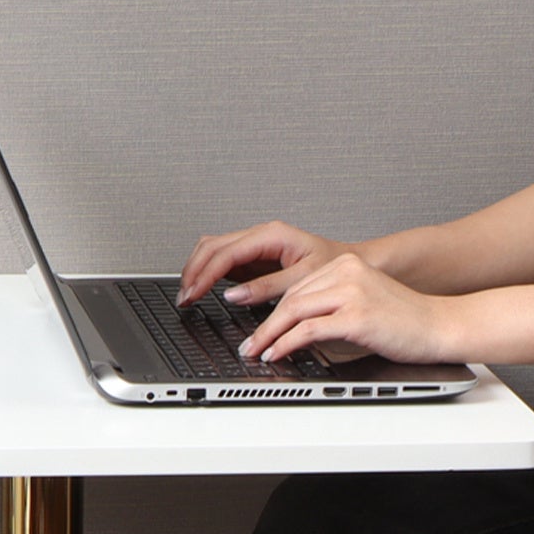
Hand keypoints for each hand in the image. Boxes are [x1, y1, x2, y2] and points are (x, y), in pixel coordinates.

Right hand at [178, 221, 348, 306]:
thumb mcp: (302, 281)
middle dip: (193, 271)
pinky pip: (222, 257)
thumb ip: (266, 288)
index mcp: (271, 236)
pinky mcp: (253, 255)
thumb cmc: (333, 266)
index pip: (226, 253)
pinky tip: (201, 287)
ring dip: (196, 269)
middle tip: (184, 297)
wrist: (350, 262)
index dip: (205, 275)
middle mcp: (260, 235)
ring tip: (187, 293)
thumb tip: (233, 295)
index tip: (192, 294)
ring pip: (212, 248)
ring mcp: (254, 244)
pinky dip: (207, 271)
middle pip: (211, 246)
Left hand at [239, 253, 456, 364]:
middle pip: (290, 298)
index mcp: (347, 265)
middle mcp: (347, 272)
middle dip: (264, 325)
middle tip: (248, 345)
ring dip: (268, 336)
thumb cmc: (405, 322)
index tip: (256, 330)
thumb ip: (331, 307)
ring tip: (256, 352)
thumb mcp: (363, 302)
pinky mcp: (357, 316)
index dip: (271, 312)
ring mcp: (352, 292)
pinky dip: (286, 344)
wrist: (441, 326)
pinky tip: (277, 354)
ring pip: (294, 311)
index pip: (297, 288)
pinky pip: (308, 330)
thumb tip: (293, 328)